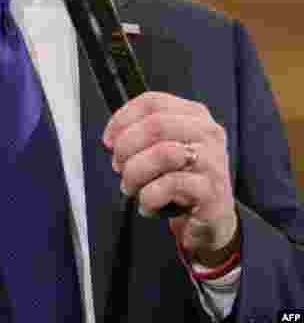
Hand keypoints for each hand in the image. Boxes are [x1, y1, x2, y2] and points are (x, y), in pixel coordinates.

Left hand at [102, 92, 238, 265]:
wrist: (208, 220)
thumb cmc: (178, 180)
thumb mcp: (162, 149)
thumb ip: (140, 136)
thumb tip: (112, 139)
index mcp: (194, 115)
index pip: (152, 102)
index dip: (122, 119)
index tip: (109, 141)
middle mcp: (207, 133)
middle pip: (155, 125)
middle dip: (126, 147)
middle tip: (119, 167)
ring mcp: (213, 160)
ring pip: (163, 153)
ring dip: (135, 173)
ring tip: (131, 187)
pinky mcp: (212, 190)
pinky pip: (170, 185)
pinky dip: (149, 196)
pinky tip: (148, 204)